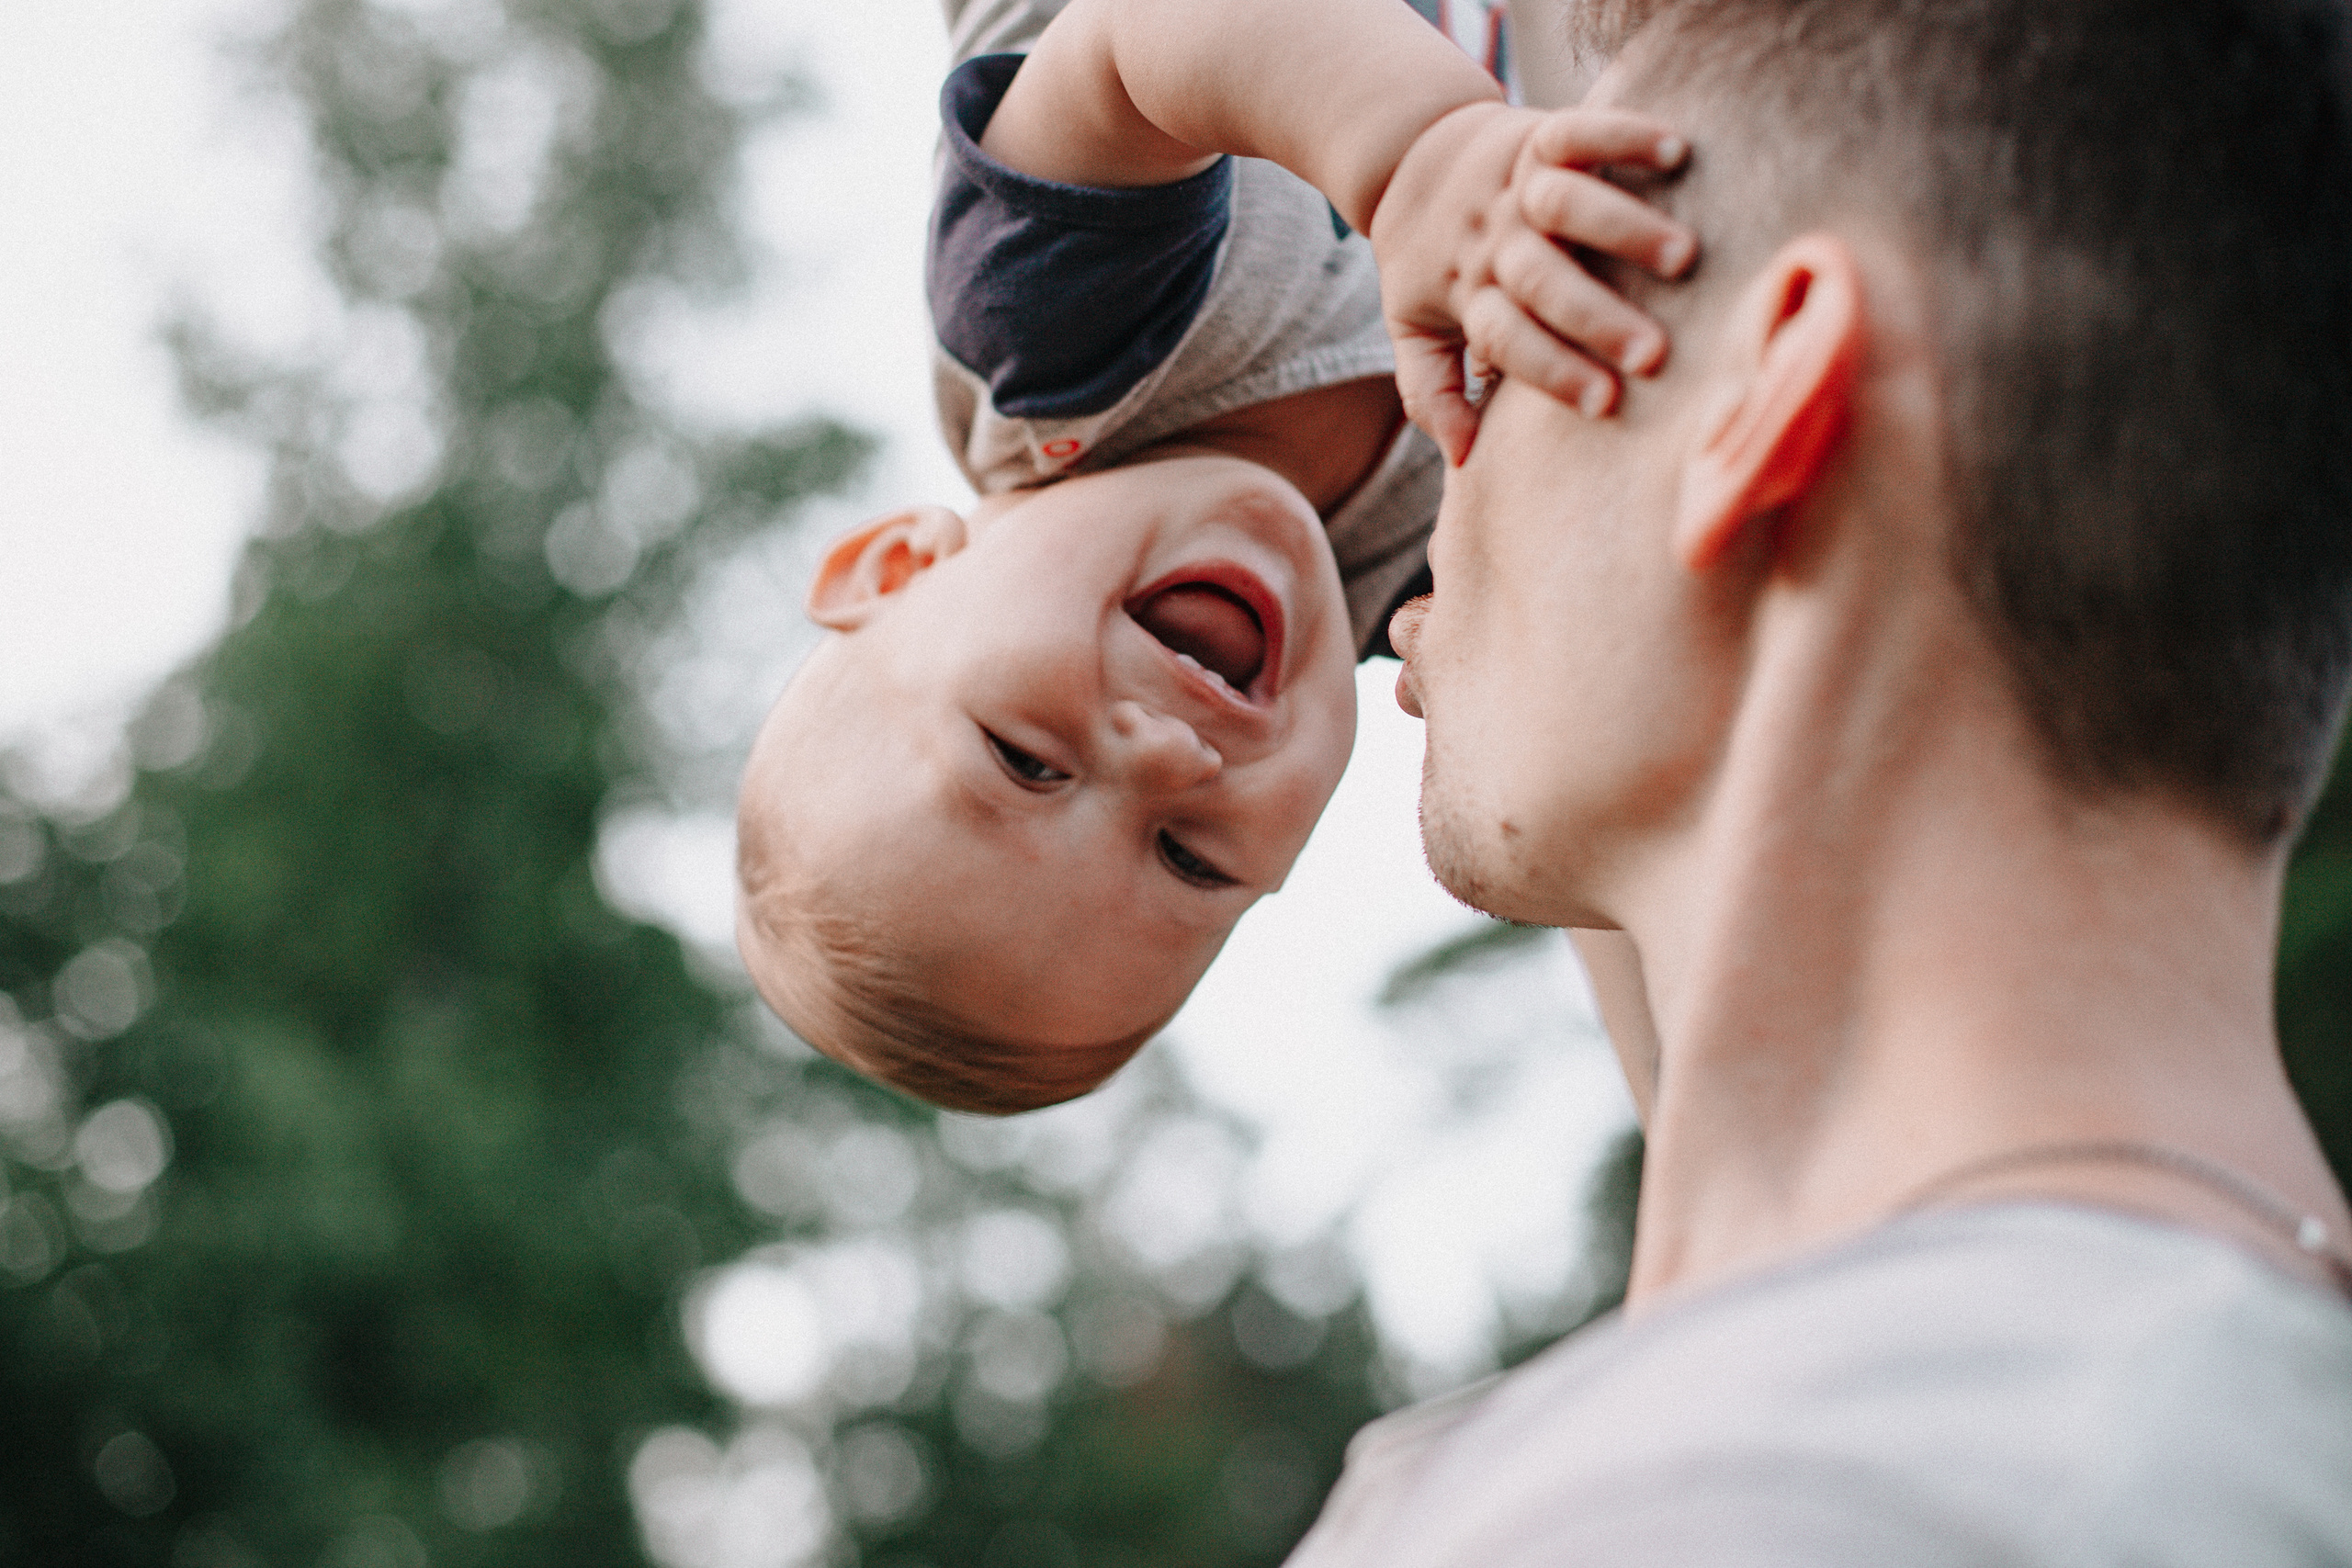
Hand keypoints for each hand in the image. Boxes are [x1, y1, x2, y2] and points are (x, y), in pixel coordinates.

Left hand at [1371, 102, 1695, 463]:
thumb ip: (1430, 391)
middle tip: (1654, 353)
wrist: (1406, 160)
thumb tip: (1462, 457)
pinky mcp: (1536, 137)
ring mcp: (1516, 186)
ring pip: (1562, 203)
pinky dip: (1623, 135)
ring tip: (1683, 258)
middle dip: (1596, 318)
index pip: (1508, 338)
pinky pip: (1577, 131)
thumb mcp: (1410, 330)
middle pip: (1540, 280)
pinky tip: (1676, 152)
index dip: (1553, 371)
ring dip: (1623, 228)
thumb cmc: (1426, 262)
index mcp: (1468, 294)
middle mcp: (1493, 240)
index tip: (1607, 405)